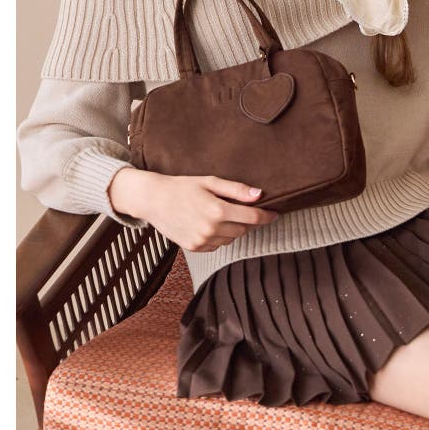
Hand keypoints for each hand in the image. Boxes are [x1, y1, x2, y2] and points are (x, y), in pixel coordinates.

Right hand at [108, 169, 278, 251]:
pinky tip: (212, 224)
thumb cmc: (183, 186)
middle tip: (247, 210)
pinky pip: (217, 245)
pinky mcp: (194, 248)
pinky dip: (221, 237)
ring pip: (232, 239)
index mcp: (217, 210)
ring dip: (235, 229)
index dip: (267, 216)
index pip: (253, 218)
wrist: (154, 199)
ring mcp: (202, 241)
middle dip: (249, 221)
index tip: (274, 213)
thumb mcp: (211, 181)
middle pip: (244, 230)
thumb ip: (237, 190)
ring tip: (224, 215)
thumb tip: (259, 194)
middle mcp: (211, 229)